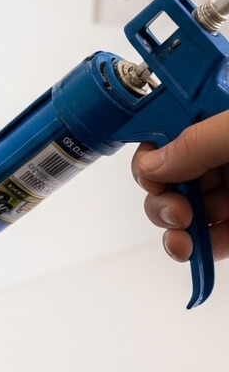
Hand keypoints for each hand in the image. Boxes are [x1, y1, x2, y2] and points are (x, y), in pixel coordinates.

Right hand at [131, 109, 228, 261]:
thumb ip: (197, 141)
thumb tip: (150, 164)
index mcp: (220, 119)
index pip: (169, 128)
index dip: (152, 153)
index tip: (151, 176)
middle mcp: (223, 151)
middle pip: (170, 173)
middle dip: (161, 196)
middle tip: (176, 210)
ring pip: (185, 206)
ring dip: (173, 226)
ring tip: (181, 238)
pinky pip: (213, 234)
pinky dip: (199, 247)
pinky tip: (192, 252)